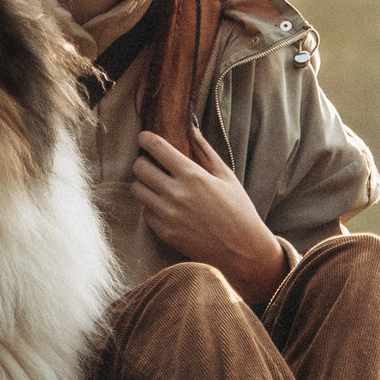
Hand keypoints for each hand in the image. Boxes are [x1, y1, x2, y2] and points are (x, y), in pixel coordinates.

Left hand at [132, 127, 286, 302]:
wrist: (242, 251)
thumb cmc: (238, 210)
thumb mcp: (226, 176)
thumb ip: (205, 151)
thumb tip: (190, 127)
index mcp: (192, 176)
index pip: (156, 148)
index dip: (146, 139)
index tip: (145, 138)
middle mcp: (176, 194)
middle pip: (139, 168)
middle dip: (143, 161)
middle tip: (151, 163)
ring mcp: (168, 215)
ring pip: (137, 190)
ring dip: (143, 183)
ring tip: (156, 184)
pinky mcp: (164, 233)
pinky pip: (145, 212)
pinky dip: (151, 206)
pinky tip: (165, 205)